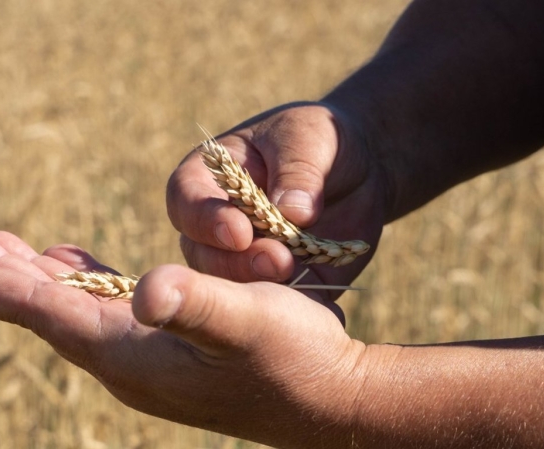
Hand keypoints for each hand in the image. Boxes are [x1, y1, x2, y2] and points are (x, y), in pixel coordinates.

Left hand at [0, 230, 366, 447]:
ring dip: (33, 277)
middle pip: (47, 310)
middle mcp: (128, 361)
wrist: (332, 398)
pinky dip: (80, 280)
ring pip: (72, 307)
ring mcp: (147, 356)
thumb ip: (196, 304)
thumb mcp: (248, 324)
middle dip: (0, 276)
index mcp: (132, 356)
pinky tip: (70, 263)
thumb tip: (147, 288)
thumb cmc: (295, 359)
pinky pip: (105, 306)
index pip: (47, 313)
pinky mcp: (168, 346)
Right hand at [167, 103, 388, 299]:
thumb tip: (292, 211)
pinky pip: (274, 303)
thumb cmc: (316, 138)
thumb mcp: (310, 138)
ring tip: (294, 270)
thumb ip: (299, 171)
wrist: (357, 165)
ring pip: (230, 285)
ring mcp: (242, 257)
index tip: (239, 232)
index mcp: (207, 178)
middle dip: (234, 262)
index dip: (205, 220)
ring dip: (260, 283)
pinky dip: (291, 301)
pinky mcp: (276, 283)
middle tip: (275, 261)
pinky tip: (312, 295)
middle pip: (201, 252)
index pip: (186, 200)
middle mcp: (214, 223)